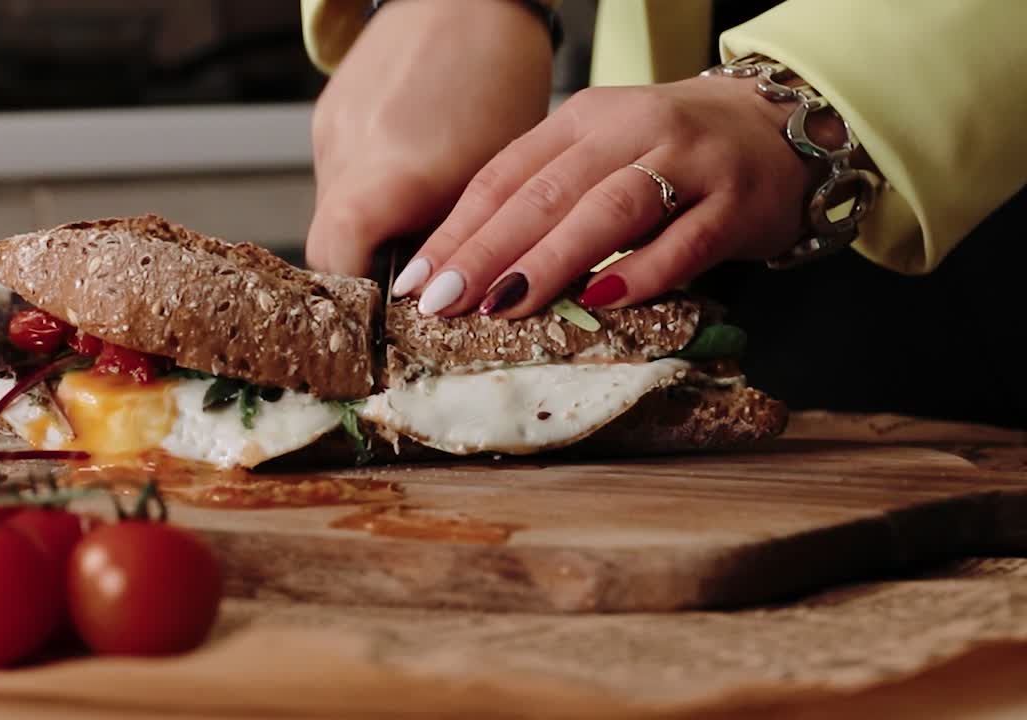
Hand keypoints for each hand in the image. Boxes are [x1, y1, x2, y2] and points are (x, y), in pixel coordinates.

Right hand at [305, 0, 553, 277]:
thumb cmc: (498, 82)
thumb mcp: (493, 176)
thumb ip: (457, 241)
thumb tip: (438, 297)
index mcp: (391, 172)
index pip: (338, 258)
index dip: (360, 293)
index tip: (396, 306)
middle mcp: (346, 152)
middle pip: (328, 246)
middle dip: (367, 270)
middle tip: (416, 276)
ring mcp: (329, 131)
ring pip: (332, 211)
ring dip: (371, 229)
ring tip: (421, 212)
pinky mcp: (326, 116)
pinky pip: (337, 174)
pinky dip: (368, 190)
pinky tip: (408, 171)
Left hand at [393, 74, 818, 316]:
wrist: (783, 130)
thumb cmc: (672, 157)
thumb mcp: (600, 156)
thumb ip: (544, 196)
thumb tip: (465, 265)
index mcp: (584, 119)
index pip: (505, 175)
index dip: (458, 230)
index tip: (417, 280)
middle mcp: (632, 130)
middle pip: (545, 193)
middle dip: (486, 251)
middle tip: (442, 302)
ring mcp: (688, 163)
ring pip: (608, 210)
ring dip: (550, 261)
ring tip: (504, 304)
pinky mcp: (736, 202)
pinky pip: (684, 242)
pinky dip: (641, 274)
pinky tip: (601, 303)